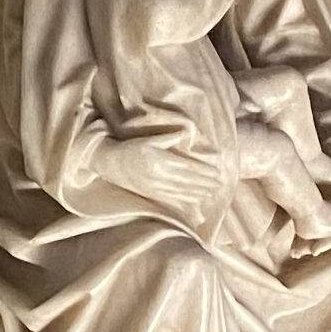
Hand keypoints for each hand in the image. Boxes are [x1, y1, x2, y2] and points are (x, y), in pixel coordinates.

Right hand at [93, 134, 225, 210]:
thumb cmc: (131, 148)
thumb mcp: (149, 139)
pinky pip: (172, 197)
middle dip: (205, 182)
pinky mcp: (151, 193)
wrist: (110, 163)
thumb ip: (168, 137)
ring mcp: (154, 185)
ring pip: (182, 190)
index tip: (217, 171)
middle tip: (220, 183)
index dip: (204, 170)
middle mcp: (158, 174)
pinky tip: (196, 198)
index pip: (188, 166)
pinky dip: (186, 198)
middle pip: (188, 180)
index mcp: (160, 159)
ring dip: (199, 192)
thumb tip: (186, 133)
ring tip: (213, 191)